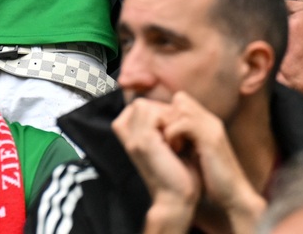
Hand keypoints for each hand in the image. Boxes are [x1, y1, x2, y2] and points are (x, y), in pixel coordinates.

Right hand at [112, 99, 199, 223]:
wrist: (177, 199)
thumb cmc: (176, 173)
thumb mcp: (164, 143)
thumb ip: (160, 125)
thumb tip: (172, 103)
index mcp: (128, 137)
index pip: (137, 106)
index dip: (157, 112)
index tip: (170, 134)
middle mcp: (126, 137)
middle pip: (140, 102)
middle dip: (161, 112)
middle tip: (173, 136)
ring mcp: (132, 139)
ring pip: (145, 105)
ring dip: (165, 118)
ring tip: (174, 141)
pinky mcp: (143, 142)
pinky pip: (154, 113)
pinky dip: (170, 123)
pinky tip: (176, 145)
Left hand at [162, 92, 264, 230]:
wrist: (234, 196)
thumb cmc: (212, 180)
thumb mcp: (195, 154)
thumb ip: (185, 140)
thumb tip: (162, 135)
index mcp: (207, 123)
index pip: (181, 101)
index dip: (168, 113)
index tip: (161, 134)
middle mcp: (210, 120)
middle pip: (180, 98)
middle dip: (167, 116)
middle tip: (163, 137)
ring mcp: (212, 127)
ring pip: (181, 106)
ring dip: (169, 124)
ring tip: (169, 144)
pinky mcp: (211, 139)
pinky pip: (184, 123)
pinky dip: (173, 134)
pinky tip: (175, 150)